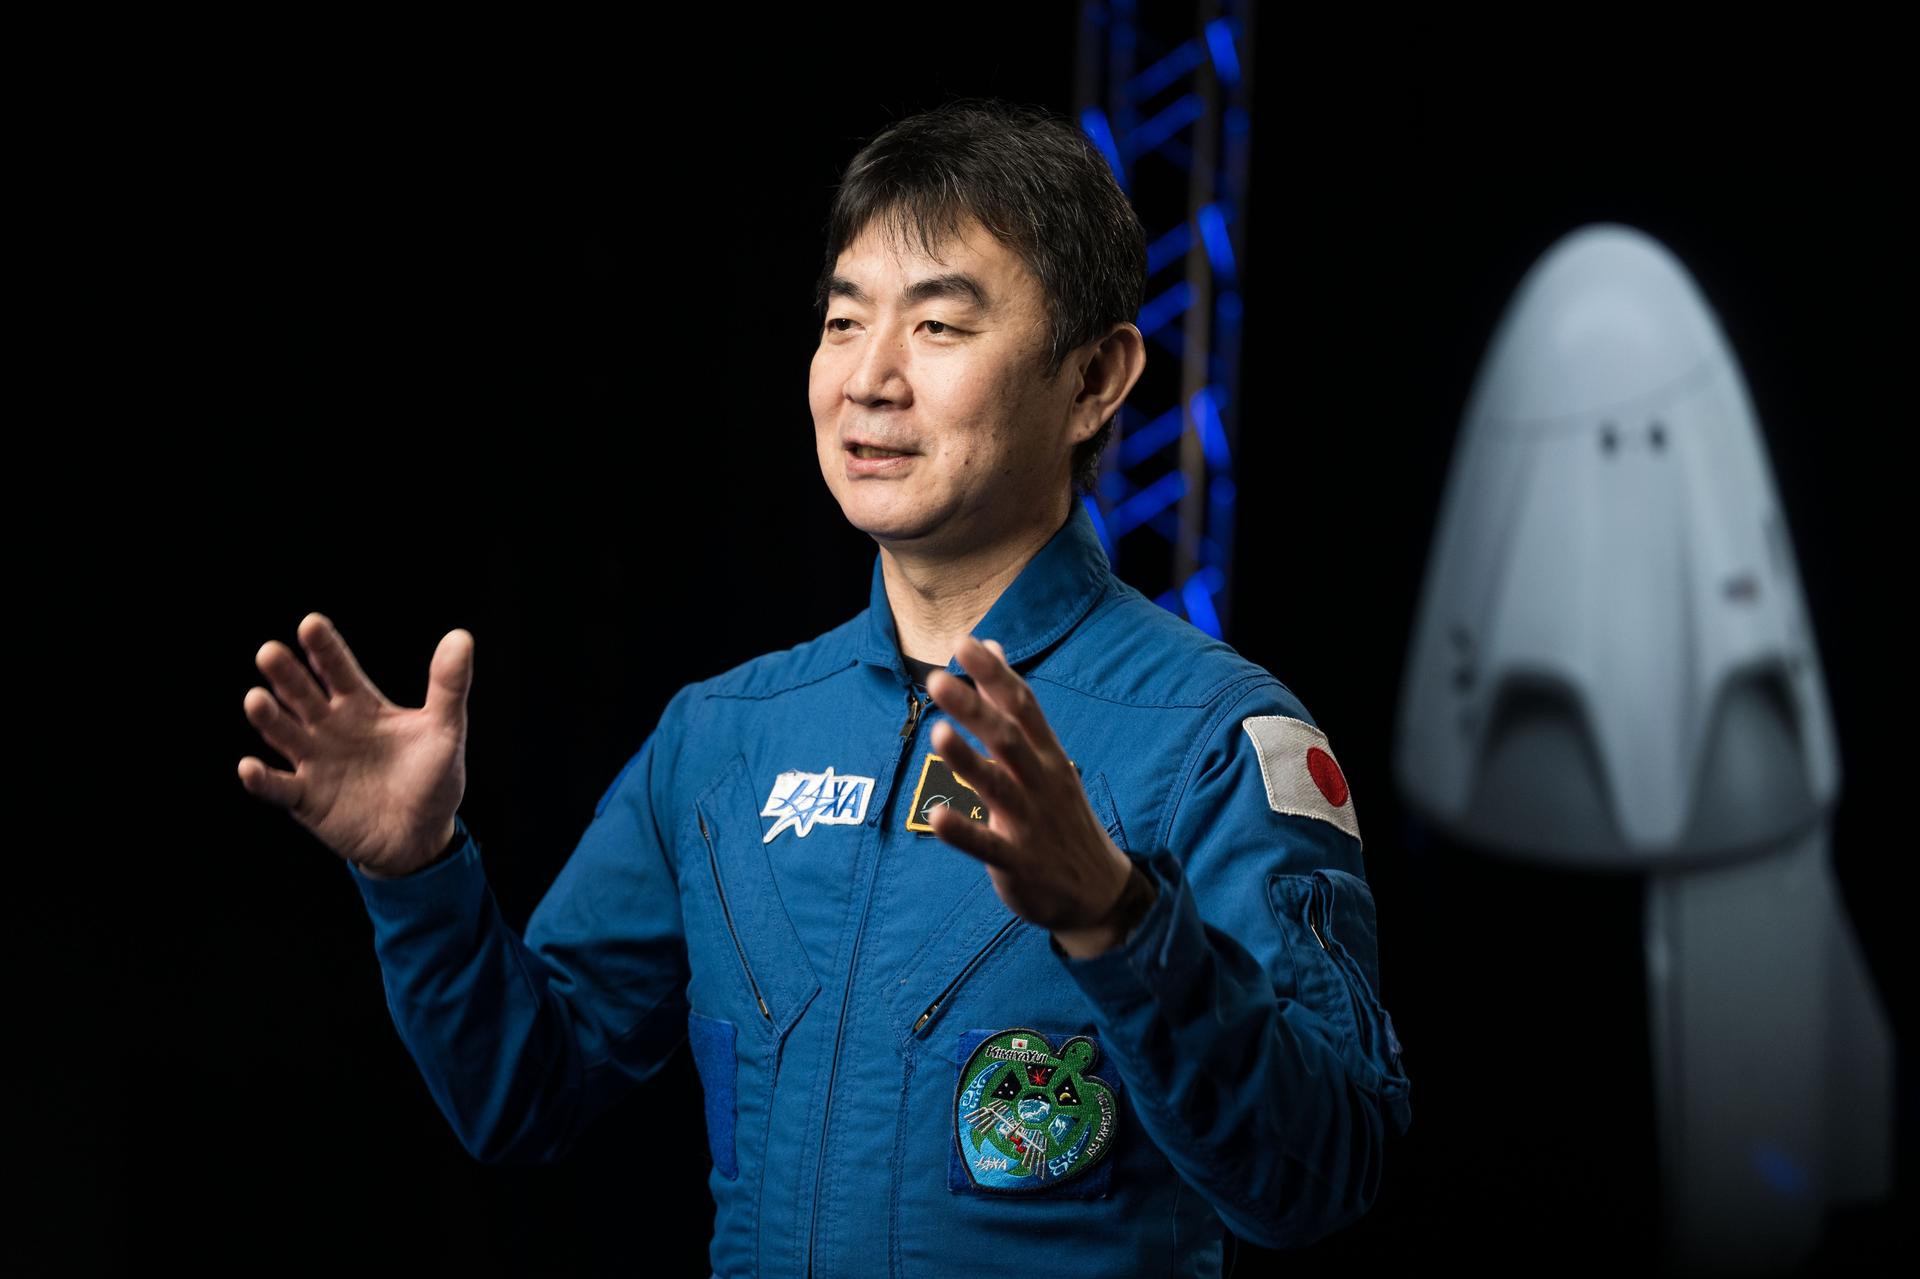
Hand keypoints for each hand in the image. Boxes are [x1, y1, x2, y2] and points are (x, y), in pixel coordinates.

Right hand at [238, 612, 471, 878]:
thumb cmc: (433, 778)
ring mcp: (315, 762)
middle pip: (302, 694)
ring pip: (283, 734)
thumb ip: (448, 686)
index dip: (324, 648)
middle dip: (286, 674)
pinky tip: (249, 767)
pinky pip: (279, 787)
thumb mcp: (445, 730)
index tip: (310, 623)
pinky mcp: (306, 799)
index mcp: (361, 706)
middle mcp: (330, 728)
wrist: (422, 837)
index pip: (338, 669)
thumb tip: (461, 636)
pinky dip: (261, 780)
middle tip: (270, 652)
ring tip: (255, 699)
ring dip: (268, 718)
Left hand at [925, 635, 1134, 955]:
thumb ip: (1013, 705)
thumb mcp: (1046, 757)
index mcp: (1047, 755)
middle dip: (975, 708)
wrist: (1101, 892)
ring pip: (998, 786)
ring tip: (939, 733)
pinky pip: (987, 846)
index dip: (994, 675)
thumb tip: (992, 646)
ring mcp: (1031, 822)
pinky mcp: (1017, 862)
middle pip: (1008, 739)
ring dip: (968, 760)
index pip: (1023, 706)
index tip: (966, 643)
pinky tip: (937, 814)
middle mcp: (1041, 783)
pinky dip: (963, 831)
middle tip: (937, 680)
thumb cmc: (1061, 814)